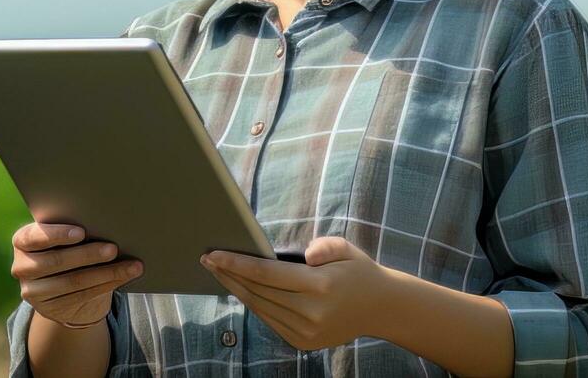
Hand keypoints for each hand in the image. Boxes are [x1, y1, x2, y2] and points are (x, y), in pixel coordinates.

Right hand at [11, 221, 143, 328]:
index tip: (82, 232)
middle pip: (57, 261)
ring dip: (105, 273)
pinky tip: (123, 278)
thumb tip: (104, 222)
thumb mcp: (60, 237)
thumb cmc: (65, 246)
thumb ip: (70, 230)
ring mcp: (32, 291)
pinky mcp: (49, 308)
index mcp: (22, 241)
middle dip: (88, 254)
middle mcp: (21, 267)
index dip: (58, 234)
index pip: (35, 237)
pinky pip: (81, 297)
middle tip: (113, 248)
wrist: (58, 283)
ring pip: (73, 282)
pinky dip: (106, 286)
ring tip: (129, 266)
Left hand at [200, 236, 387, 350]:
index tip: (214, 254)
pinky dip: (252, 303)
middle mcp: (312, 313)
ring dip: (236, 288)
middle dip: (229, 274)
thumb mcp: (346, 248)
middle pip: (258, 291)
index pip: (267, 273)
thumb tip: (305, 256)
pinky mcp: (303, 342)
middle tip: (206, 259)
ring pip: (260, 307)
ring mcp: (307, 332)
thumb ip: (325, 246)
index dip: (237, 263)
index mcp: (321, 286)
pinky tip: (239, 288)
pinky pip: (269, 319)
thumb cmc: (357, 271)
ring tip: (218, 271)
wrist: (380, 308)